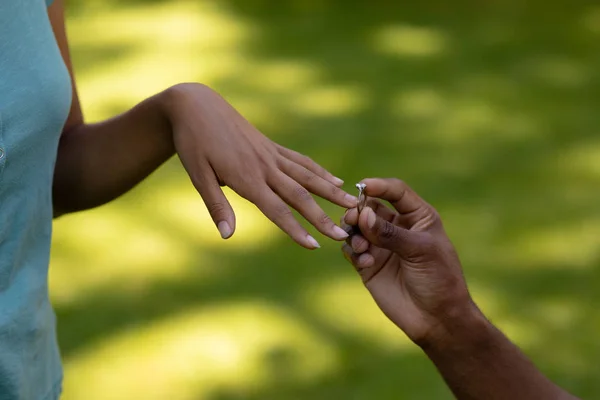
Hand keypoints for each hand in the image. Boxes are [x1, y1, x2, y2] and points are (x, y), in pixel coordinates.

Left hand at [163, 83, 356, 248]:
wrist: (196, 105)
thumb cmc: (192, 143)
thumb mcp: (198, 175)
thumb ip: (217, 205)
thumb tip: (228, 236)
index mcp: (247, 177)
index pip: (277, 209)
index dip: (296, 229)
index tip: (315, 246)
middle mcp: (265, 167)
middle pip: (300, 196)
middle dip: (322, 217)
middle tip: (343, 234)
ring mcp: (271, 155)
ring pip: (308, 176)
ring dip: (331, 192)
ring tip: (352, 204)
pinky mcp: (272, 146)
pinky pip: (301, 161)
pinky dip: (320, 172)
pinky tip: (336, 180)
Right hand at [341, 178, 476, 345]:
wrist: (436, 319)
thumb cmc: (439, 280)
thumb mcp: (420, 251)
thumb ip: (390, 233)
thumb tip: (362, 215)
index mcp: (418, 217)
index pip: (396, 192)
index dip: (379, 186)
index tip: (362, 187)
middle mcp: (397, 227)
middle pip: (370, 207)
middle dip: (358, 210)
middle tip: (353, 220)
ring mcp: (381, 245)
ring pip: (356, 226)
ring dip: (353, 231)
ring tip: (360, 246)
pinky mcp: (368, 264)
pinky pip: (351, 248)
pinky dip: (353, 251)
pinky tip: (364, 262)